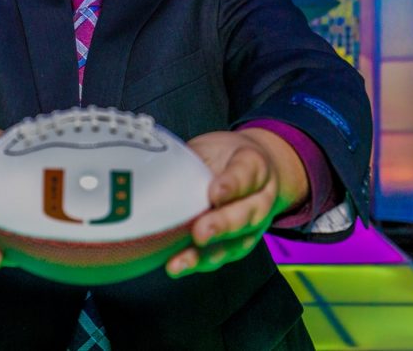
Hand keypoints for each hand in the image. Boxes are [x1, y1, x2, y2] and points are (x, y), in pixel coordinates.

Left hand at [165, 128, 308, 277]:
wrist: (255, 173)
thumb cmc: (224, 157)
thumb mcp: (212, 147)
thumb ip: (193, 160)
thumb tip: (153, 171)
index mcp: (253, 165)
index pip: (246, 174)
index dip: (231, 184)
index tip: (215, 192)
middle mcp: (260, 199)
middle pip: (245, 215)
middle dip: (221, 225)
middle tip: (200, 232)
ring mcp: (252, 225)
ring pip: (235, 242)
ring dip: (207, 254)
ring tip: (182, 261)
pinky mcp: (239, 244)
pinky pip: (221, 255)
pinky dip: (199, 262)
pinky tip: (179, 265)